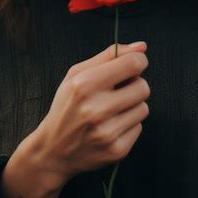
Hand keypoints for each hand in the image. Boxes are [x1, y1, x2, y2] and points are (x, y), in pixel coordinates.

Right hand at [32, 41, 149, 183]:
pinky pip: (139, 127)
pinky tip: (110, 126)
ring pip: (143, 108)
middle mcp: (96, 109)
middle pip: (143, 87)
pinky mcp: (117, 150)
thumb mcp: (77, 74)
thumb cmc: (67, 105)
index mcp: (85, 85)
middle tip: (117, 91)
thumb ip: (109, 55)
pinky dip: (128, 124)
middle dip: (134, 85)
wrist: (53, 150)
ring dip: (131, 106)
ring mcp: (107, 132)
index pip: (133, 64)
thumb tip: (142, 46)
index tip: (132, 65)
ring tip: (112, 109)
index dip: (138, 61)